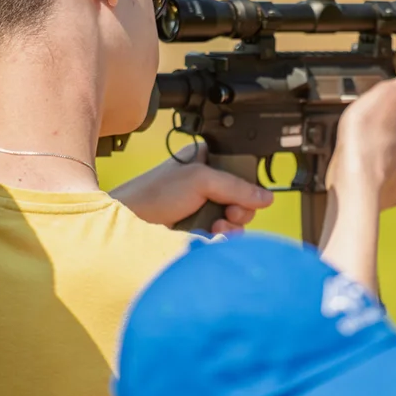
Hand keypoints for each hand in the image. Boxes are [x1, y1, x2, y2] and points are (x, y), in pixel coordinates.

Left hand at [110, 143, 273, 233]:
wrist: (128, 222)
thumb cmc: (154, 193)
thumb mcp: (200, 180)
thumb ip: (235, 186)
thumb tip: (267, 197)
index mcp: (207, 160)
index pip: (242, 171)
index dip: (248, 185)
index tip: (244, 196)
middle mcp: (207, 182)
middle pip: (243, 197)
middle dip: (240, 208)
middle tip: (230, 213)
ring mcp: (203, 206)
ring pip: (235, 218)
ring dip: (232, 224)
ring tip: (216, 225)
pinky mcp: (199, 228)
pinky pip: (223, 233)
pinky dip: (222, 236)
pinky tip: (212, 235)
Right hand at [327, 64, 395, 211]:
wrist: (356, 184)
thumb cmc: (366, 139)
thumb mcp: (386, 94)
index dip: (393, 111)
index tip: (378, 112)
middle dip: (389, 135)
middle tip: (367, 133)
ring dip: (384, 158)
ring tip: (363, 154)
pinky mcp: (393, 194)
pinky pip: (387, 183)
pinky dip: (378, 179)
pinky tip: (364, 174)